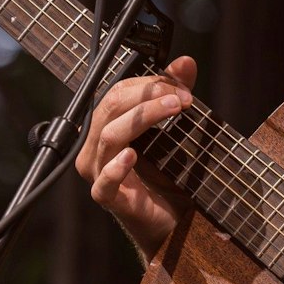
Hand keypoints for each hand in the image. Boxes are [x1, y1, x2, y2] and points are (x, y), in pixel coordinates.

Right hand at [75, 55, 198, 256]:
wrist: (173, 221)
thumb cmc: (167, 176)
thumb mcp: (175, 130)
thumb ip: (174, 94)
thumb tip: (186, 62)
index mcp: (107, 126)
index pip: (118, 92)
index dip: (149, 83)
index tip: (181, 85)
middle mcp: (97, 146)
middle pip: (111, 107)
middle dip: (148, 96)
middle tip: (181, 97)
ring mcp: (98, 172)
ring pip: (109, 135)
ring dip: (143, 118)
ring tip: (172, 109)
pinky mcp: (107, 198)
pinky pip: (104, 182)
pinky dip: (116, 168)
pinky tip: (133, 156)